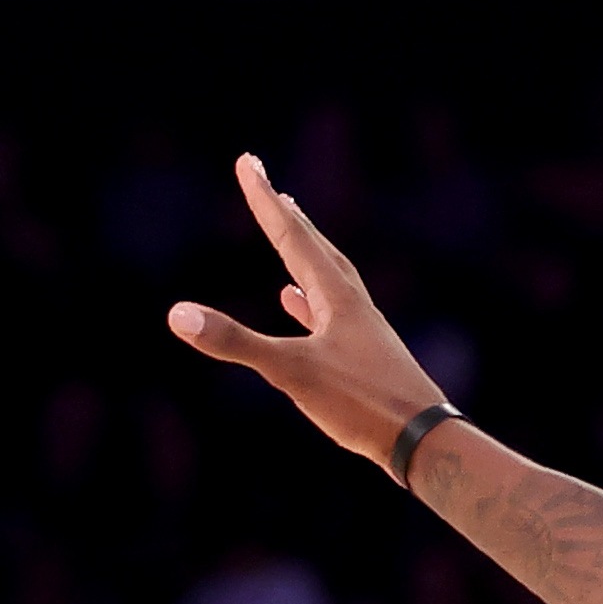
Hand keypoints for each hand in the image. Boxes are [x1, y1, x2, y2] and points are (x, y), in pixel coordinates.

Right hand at [167, 156, 447, 473]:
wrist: (424, 441)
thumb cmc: (363, 405)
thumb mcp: (291, 373)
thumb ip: (235, 343)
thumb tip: (177, 314)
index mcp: (336, 297)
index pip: (292, 236)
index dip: (265, 199)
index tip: (249, 162)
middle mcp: (352, 304)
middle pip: (315, 247)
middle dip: (287, 217)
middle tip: (270, 186)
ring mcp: (361, 330)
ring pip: (327, 278)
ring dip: (304, 254)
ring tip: (288, 233)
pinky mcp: (366, 357)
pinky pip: (332, 316)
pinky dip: (310, 303)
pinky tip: (300, 305)